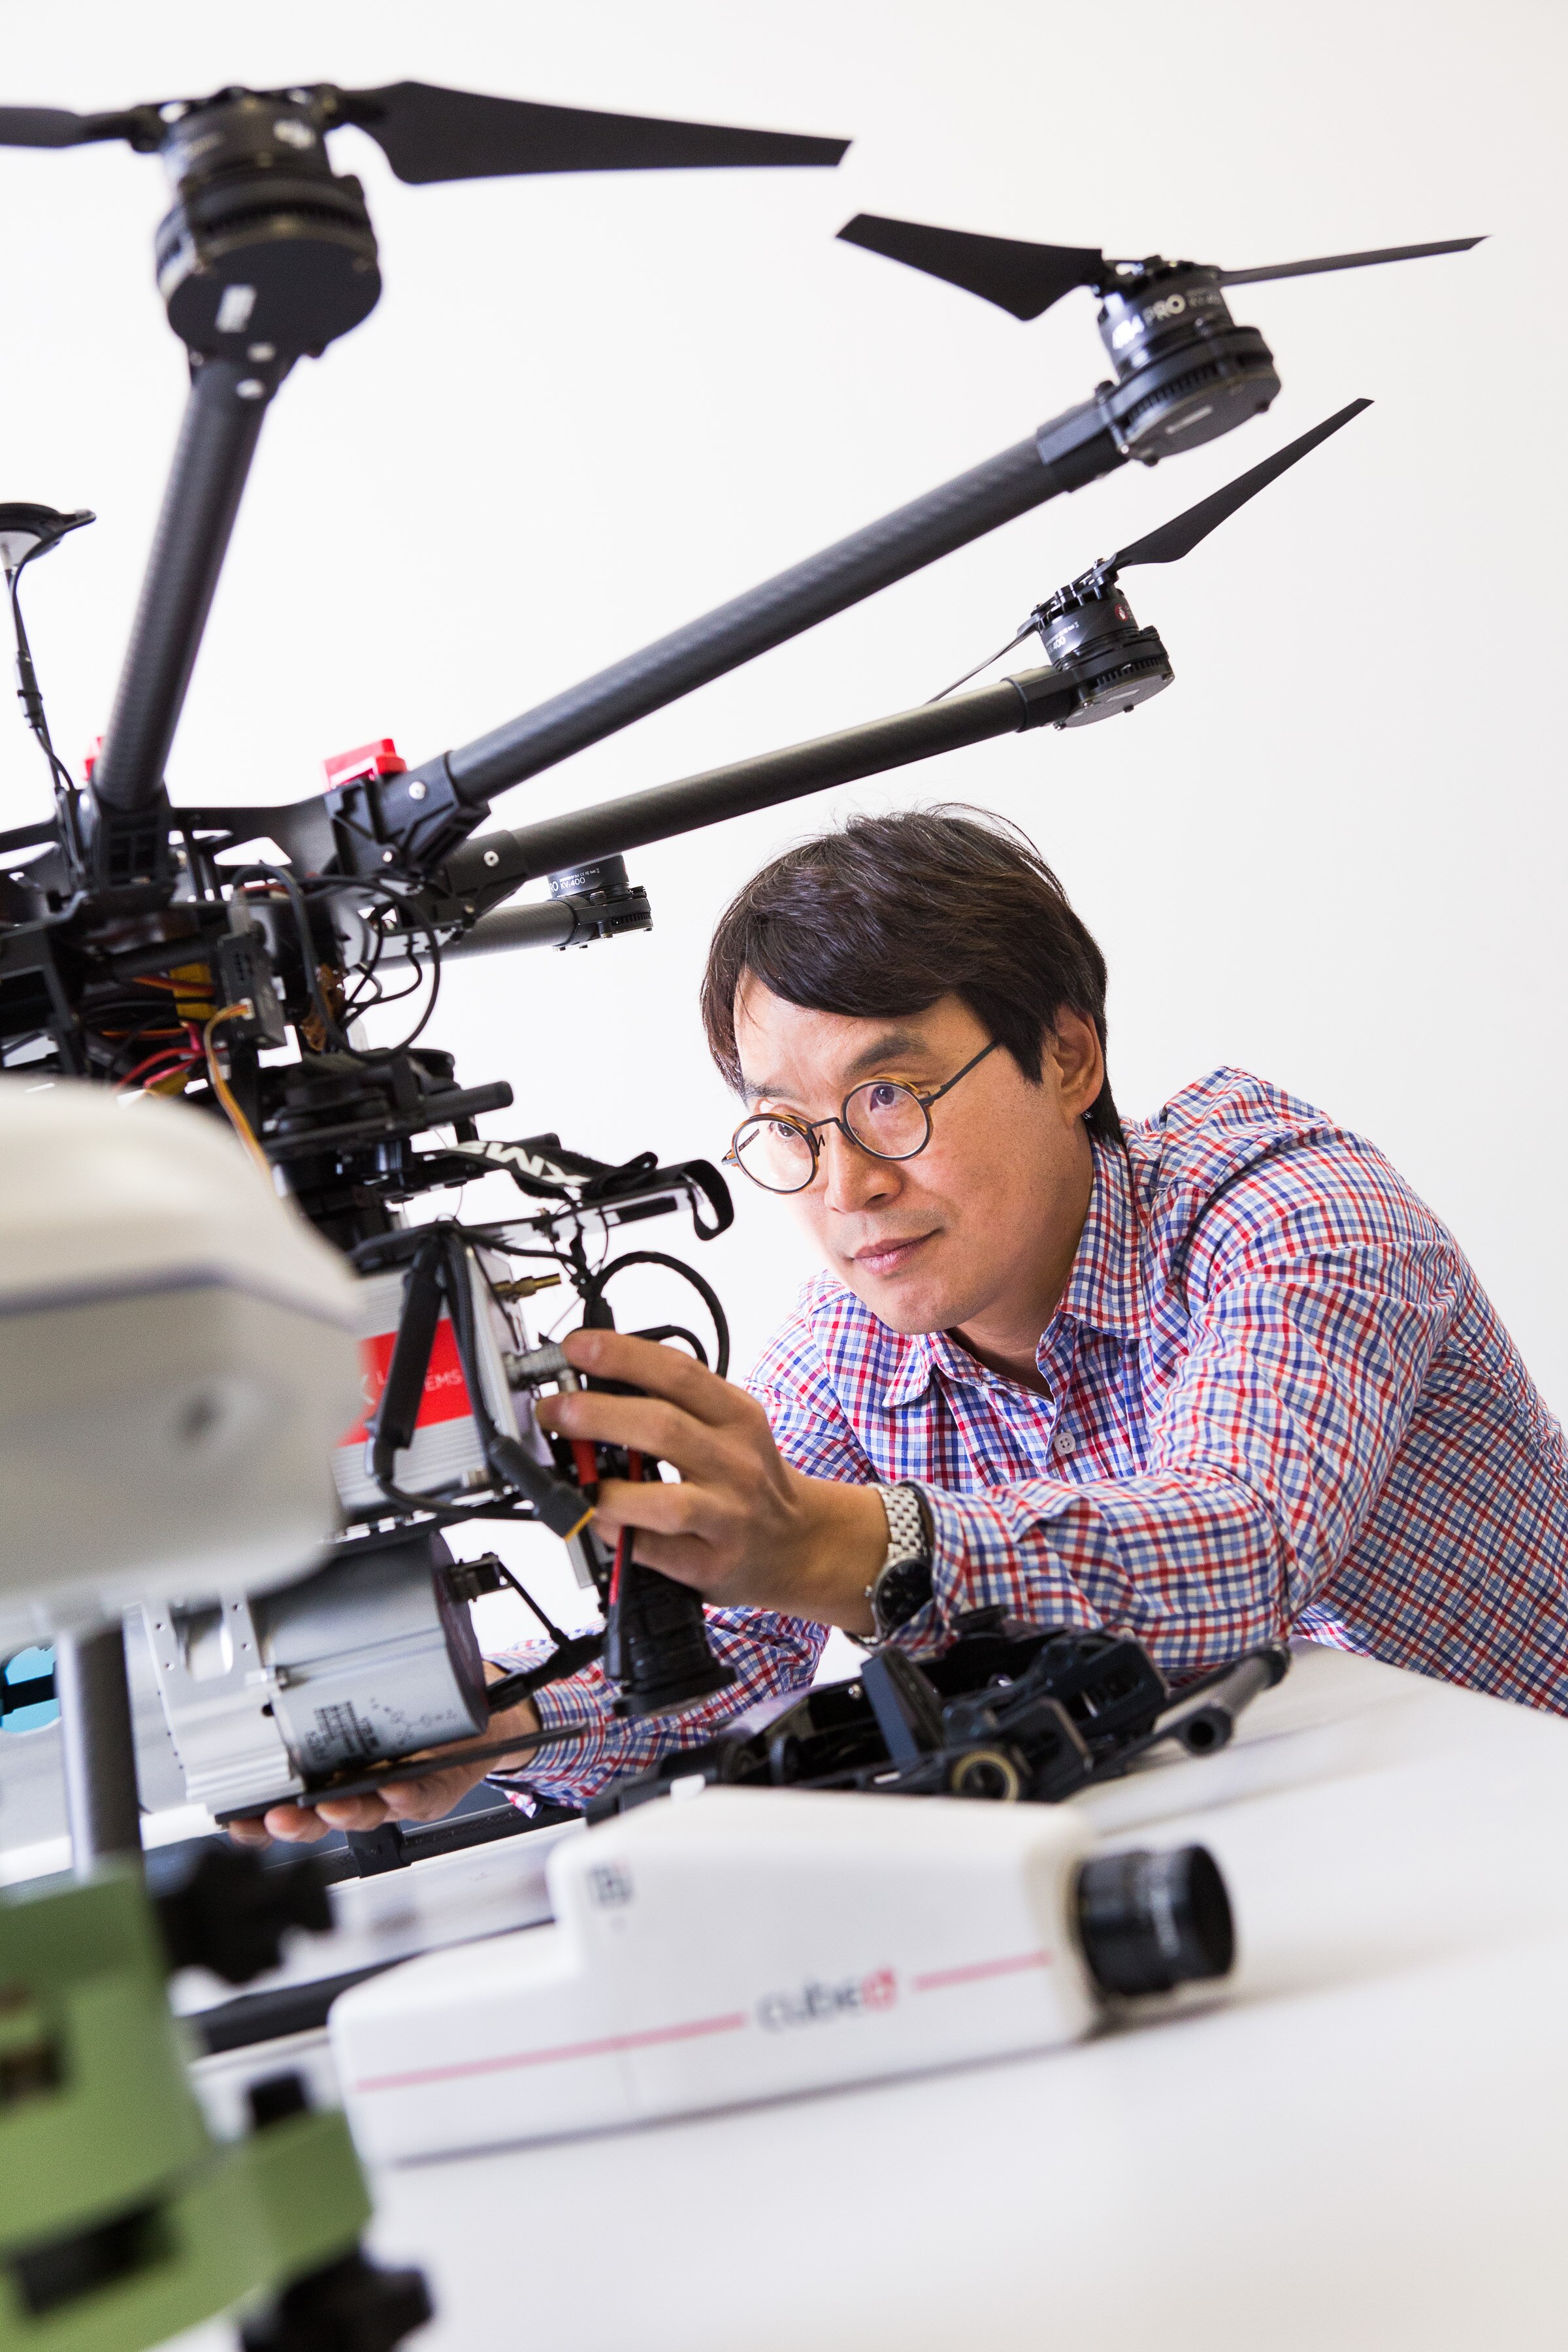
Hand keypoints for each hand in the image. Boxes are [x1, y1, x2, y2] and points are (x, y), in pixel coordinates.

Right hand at [226, 1677, 539, 1848]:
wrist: (479, 1719)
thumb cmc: (416, 1715)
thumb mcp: (363, 1698)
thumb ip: (326, 1690)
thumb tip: (279, 1662)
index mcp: (333, 1774)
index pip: (289, 1801)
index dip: (258, 1817)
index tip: (235, 1817)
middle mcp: (360, 1789)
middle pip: (320, 1819)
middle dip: (295, 1823)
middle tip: (276, 1816)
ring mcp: (396, 1792)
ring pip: (367, 1812)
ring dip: (347, 1813)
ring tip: (332, 1806)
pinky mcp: (436, 1787)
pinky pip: (421, 1797)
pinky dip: (407, 1796)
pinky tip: (395, 1788)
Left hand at [533, 1328, 884, 1629]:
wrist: (800, 1544)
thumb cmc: (749, 1482)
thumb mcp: (729, 1428)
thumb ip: (676, 1406)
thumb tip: (593, 1385)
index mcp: (737, 1416)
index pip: (677, 1372)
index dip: (621, 1355)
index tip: (576, 1347)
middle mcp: (737, 1462)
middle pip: (663, 1426)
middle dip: (597, 1414)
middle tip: (555, 1410)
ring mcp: (728, 1515)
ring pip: (665, 1499)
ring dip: (607, 1488)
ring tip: (576, 1480)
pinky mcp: (712, 1563)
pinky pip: (655, 1550)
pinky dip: (619, 1534)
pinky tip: (599, 1521)